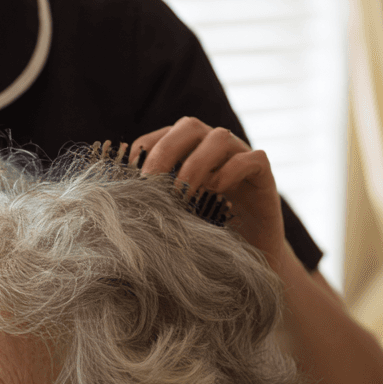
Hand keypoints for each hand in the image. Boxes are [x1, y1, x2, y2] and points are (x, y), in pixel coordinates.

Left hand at [129, 116, 286, 269]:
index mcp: (186, 152)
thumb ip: (153, 200)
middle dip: (165, 151)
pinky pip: (252, 158)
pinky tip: (216, 192)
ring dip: (196, 163)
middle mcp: (212, 148)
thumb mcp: (173, 215)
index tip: (130, 177)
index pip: (161, 136)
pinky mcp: (264, 175)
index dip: (143, 150)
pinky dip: (231, 170)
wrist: (249, 257)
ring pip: (219, 137)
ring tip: (183, 194)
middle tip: (151, 182)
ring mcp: (240, 157)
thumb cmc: (204, 233)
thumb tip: (119, 199)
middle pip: (189, 126)